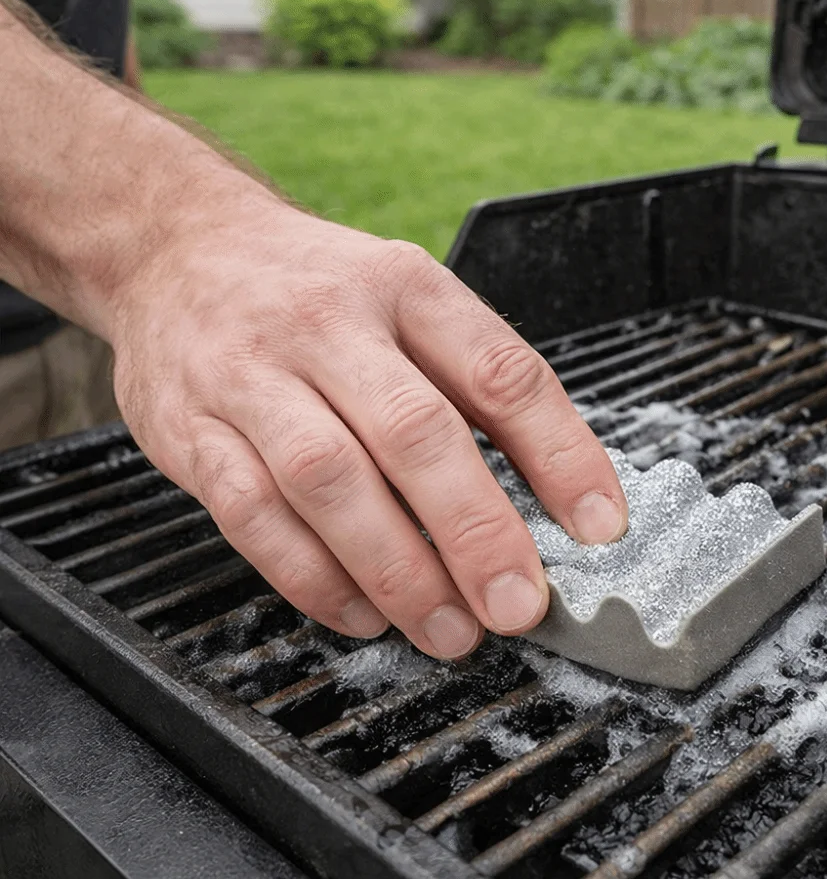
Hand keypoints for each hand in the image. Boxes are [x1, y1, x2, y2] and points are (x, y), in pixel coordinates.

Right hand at [111, 206, 628, 659]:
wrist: (174, 248)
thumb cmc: (313, 290)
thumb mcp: (402, 296)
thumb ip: (469, 379)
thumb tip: (553, 486)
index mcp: (403, 286)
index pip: (500, 371)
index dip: (561, 454)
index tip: (600, 526)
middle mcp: (327, 325)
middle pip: (414, 432)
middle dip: (475, 531)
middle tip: (517, 605)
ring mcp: (251, 376)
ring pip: (329, 482)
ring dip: (398, 570)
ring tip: (449, 629)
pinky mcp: (191, 430)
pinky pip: (253, 514)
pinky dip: (313, 577)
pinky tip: (362, 611)